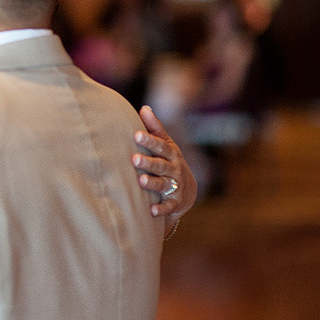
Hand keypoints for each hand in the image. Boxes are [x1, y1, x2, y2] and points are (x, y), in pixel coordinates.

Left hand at [132, 106, 197, 230]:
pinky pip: (168, 206)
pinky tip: (152, 211)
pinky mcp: (174, 202)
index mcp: (171, 153)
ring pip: (163, 184)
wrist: (186, 189)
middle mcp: (174, 169)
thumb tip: (143, 107)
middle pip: (160, 165)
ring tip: (140, 181)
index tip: (136, 134)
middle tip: (134, 159)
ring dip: (152, 183)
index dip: (149, 140)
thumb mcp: (165, 144)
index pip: (160, 145)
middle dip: (148, 162)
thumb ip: (154, 127)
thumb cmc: (168, 160)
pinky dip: (161, 209)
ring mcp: (175, 186)